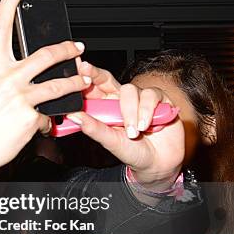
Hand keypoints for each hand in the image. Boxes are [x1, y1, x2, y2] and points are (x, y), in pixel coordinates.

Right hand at [0, 0, 90, 178]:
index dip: (8, 6)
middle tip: (77, 48)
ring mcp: (21, 97)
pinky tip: (40, 127)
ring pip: (60, 84)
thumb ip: (1, 78)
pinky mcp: (31, 118)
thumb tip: (20, 75)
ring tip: (83, 81)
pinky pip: (48, 117)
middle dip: (67, 49)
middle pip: (47, 54)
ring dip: (76, 81)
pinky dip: (47, 123)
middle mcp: (7, 78)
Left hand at [67, 61, 183, 186]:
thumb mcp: (111, 142)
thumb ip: (94, 128)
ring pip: (129, 90)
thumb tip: (73, 116)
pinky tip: (148, 126)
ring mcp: (140, 97)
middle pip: (107, 79)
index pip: (92, 90)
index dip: (84, 78)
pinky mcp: (159, 99)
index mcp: (106, 108)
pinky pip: (151, 96)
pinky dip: (148, 111)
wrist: (159, 163)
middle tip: (86, 70)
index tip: (76, 70)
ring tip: (134, 132)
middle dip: (96, 74)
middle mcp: (121, 100)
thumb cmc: (132, 151)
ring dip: (130, 112)